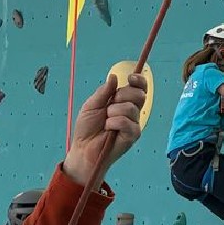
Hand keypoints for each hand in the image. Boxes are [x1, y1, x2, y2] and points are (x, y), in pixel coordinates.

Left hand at [62, 69, 145, 188]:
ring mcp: (134, 123)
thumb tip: (114, 77)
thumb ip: (104, 92)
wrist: (83, 148)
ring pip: (131, 108)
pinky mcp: (133, 135)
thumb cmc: (87, 128)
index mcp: (123, 102)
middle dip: (123, 96)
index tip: (130, 78)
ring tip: (105, 121)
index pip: (139, 88)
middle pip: (140, 95)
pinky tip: (108, 129)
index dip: (139, 80)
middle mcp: (131, 111)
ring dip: (113, 112)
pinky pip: (126, 122)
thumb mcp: (92, 105)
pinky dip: (114, 123)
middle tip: (109, 105)